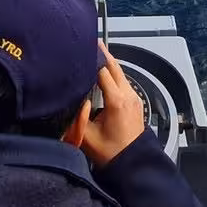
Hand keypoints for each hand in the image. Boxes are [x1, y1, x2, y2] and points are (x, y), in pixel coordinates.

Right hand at [81, 40, 145, 166]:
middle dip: (104, 54)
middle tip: (93, 42)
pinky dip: (115, 75)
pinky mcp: (136, 103)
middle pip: (116, 67)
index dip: (93, 60)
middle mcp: (128, 95)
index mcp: (116, 100)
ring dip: (110, 64)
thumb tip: (71, 100)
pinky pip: (124, 82)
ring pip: (121, 74)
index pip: (103, 71)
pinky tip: (105, 74)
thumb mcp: (87, 134)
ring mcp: (134, 98)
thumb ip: (78, 115)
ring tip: (96, 56)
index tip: (83, 50)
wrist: (133, 163)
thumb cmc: (111, 152)